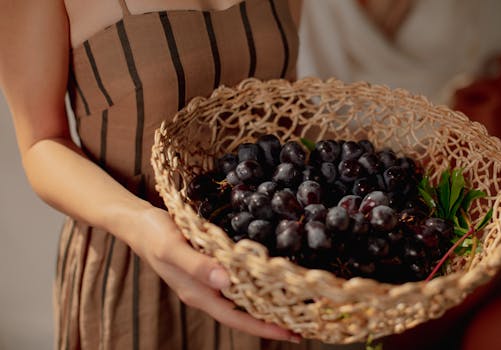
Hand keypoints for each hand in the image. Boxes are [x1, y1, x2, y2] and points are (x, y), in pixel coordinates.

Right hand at [126, 206, 300, 342]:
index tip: (291, 333)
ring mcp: (205, 281)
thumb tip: (226, 281)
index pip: (236, 317)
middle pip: (241, 313)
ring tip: (290, 303)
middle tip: (301, 321)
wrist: (139, 224)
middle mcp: (204, 292)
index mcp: (198, 293)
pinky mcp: (206, 268)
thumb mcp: (173, 248)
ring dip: (264, 303)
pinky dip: (252, 284)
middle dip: (270, 319)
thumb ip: (198, 265)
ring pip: (239, 299)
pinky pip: (234, 282)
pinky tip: (264, 277)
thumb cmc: (154, 235)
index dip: (263, 327)